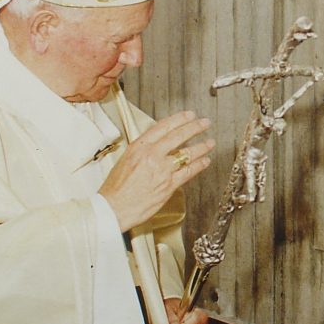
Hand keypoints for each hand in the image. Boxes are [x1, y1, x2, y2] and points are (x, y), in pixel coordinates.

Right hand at [100, 111, 214, 231]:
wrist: (113, 208)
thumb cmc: (116, 189)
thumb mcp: (125, 160)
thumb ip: (142, 150)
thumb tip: (156, 144)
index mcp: (138, 147)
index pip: (163, 126)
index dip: (179, 119)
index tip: (188, 115)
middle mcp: (151, 155)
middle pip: (178, 136)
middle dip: (195, 127)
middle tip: (204, 123)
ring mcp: (162, 170)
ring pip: (187, 153)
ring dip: (202, 147)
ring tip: (210, 142)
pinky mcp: (169, 185)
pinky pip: (189, 172)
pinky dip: (199, 165)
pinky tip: (205, 161)